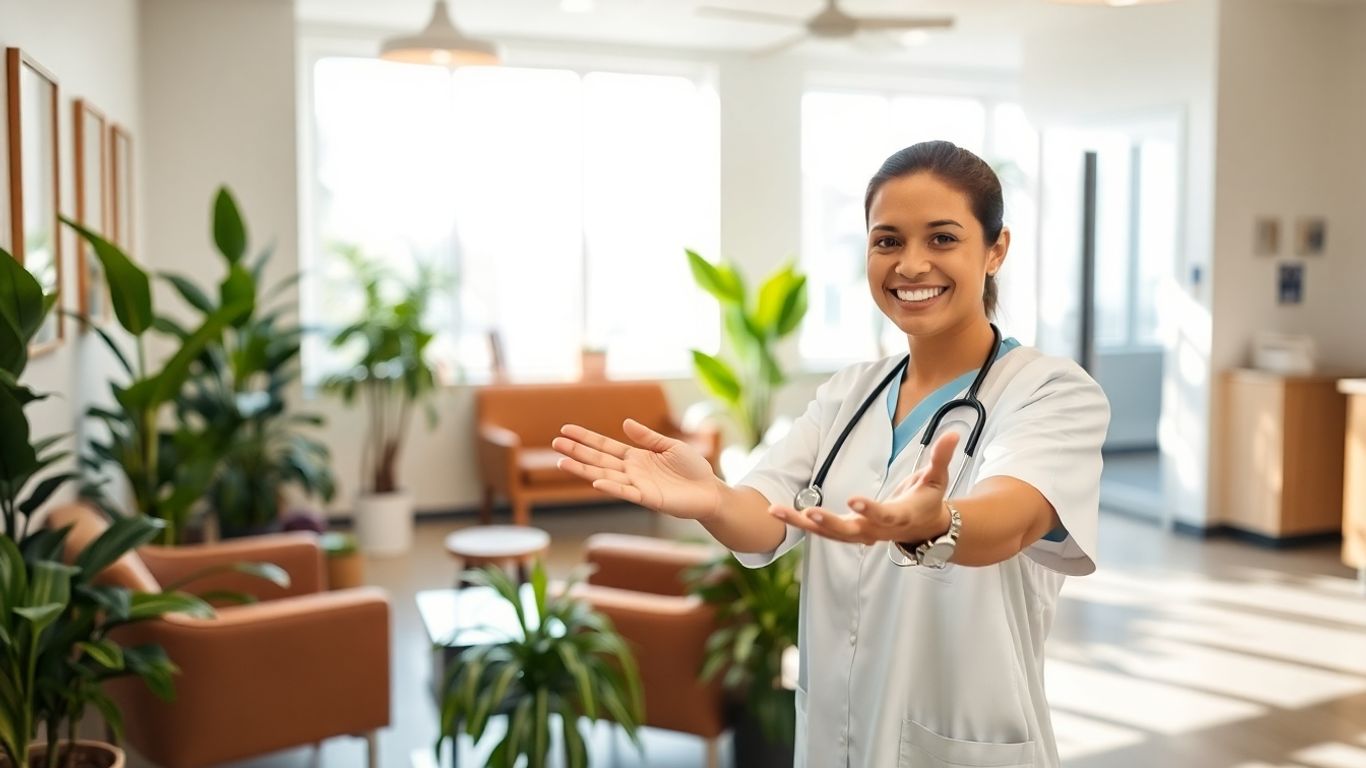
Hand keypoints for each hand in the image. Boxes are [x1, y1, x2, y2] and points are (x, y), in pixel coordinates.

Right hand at [552, 419, 720, 520]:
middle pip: (599, 460)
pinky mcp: (649, 498)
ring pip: (605, 476)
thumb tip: (624, 423)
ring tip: (562, 463)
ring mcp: (638, 485)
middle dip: (576, 452)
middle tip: (554, 444)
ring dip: (584, 470)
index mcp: (636, 457)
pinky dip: (611, 488)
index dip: (586, 438)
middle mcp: (632, 471)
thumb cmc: (692, 468)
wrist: (710, 491)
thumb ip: (647, 437)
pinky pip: (626, 493)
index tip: (566, 430)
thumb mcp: (669, 445)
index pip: (605, 446)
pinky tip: (595, 482)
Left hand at [768, 431, 957, 544]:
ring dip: (801, 523)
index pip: (884, 515)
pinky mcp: (846, 532)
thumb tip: (953, 433)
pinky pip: (820, 530)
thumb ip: (941, 457)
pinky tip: (776, 510)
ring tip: (776, 510)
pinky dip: (799, 522)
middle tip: (808, 512)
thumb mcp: (937, 478)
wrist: (924, 529)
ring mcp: (859, 533)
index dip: (870, 509)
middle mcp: (876, 529)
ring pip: (827, 533)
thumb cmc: (928, 499)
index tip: (854, 500)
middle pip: (849, 530)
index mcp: (898, 517)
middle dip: (828, 523)